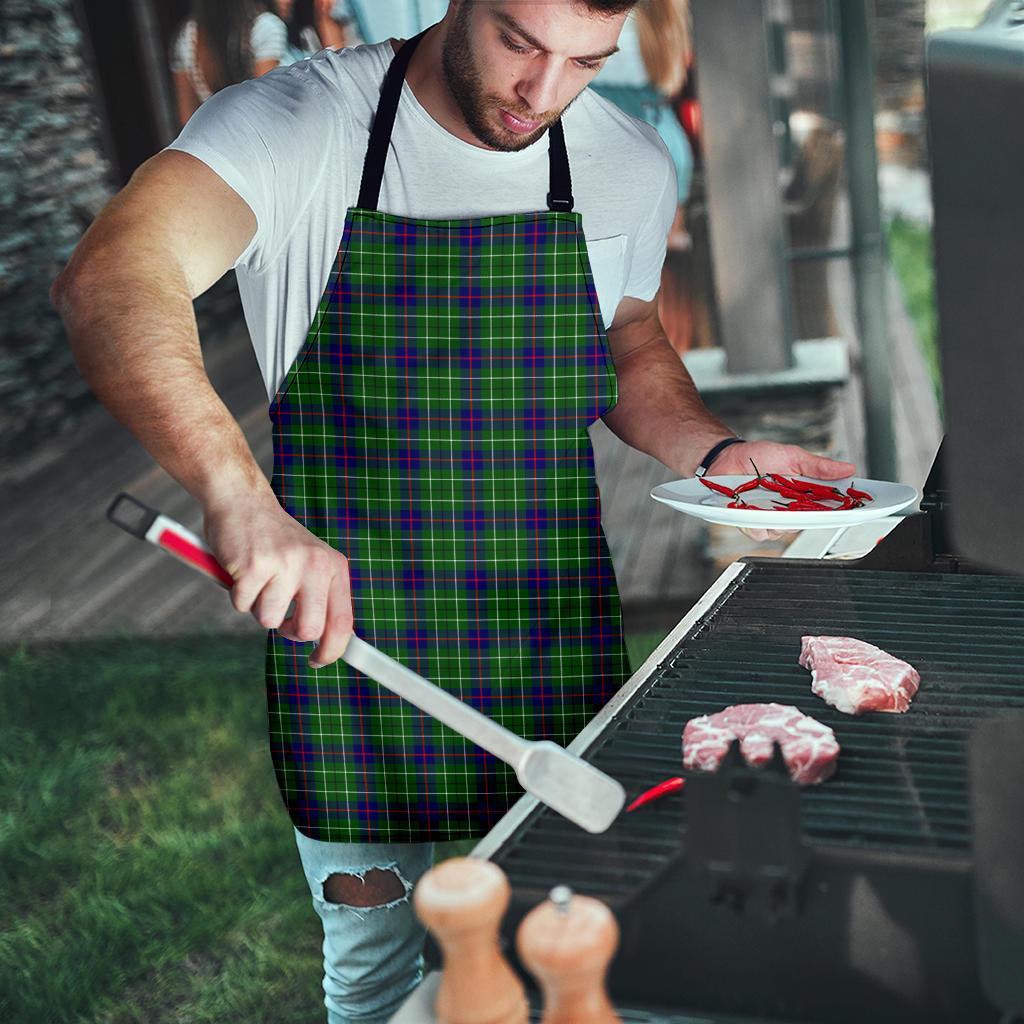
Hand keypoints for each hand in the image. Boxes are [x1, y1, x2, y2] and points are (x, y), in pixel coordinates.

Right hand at [202, 492, 352, 667]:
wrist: (243, 501)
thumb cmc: (275, 541)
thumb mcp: (310, 563)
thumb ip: (321, 597)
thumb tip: (328, 643)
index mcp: (334, 567)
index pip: (343, 621)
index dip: (332, 650)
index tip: (319, 661)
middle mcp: (315, 565)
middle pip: (309, 630)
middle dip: (289, 631)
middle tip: (279, 614)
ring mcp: (285, 564)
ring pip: (269, 620)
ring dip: (258, 607)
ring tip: (259, 579)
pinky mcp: (254, 566)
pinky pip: (242, 605)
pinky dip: (237, 594)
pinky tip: (242, 570)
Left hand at [708, 440, 856, 542]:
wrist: (727, 457)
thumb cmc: (759, 457)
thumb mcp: (793, 456)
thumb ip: (819, 466)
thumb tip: (848, 468)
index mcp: (804, 495)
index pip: (829, 508)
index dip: (844, 511)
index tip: (859, 509)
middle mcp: (790, 510)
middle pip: (809, 523)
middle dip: (812, 515)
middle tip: (807, 502)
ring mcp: (771, 519)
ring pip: (785, 531)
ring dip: (781, 517)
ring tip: (772, 499)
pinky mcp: (751, 523)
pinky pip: (761, 532)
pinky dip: (759, 522)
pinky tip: (754, 508)